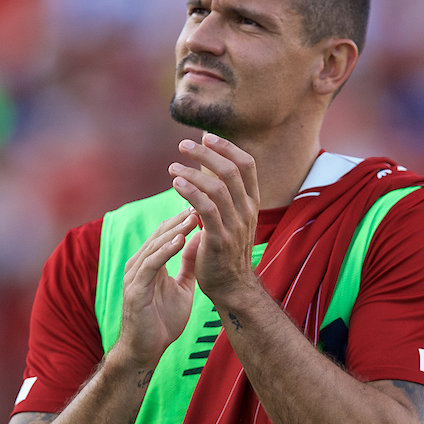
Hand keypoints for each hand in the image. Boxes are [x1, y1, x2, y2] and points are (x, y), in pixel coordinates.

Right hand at [117, 208, 200, 368]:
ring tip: (193, 217)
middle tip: (200, 202)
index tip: (205, 205)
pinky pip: (150, 265)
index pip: (166, 235)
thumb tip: (200, 241)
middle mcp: (138, 265)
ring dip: (174, 231)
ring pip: (155, 246)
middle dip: (180, 219)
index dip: (184, 220)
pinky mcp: (135, 290)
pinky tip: (180, 240)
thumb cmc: (163, 322)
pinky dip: (165, 251)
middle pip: (160, 235)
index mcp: (149, 264)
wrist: (146, 351)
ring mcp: (134, 277)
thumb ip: (189, 266)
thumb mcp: (183, 288)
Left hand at [169, 134, 259, 302]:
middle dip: (206, 153)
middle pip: (231, 170)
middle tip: (183, 145)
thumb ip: (221, 197)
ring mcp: (236, 225)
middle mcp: (247, 211)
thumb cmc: (226, 251)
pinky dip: (190, 192)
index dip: (227, 147)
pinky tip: (176, 184)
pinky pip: (206, 209)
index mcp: (251, 203)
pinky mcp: (220, 239)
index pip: (247, 165)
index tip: (207, 136)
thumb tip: (203, 171)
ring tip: (172, 167)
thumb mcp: (230, 219)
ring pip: (217, 187)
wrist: (231, 287)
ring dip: (192, 172)